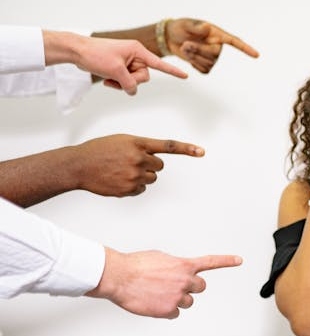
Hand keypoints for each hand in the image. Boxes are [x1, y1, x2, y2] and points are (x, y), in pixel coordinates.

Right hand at [70, 134, 204, 196]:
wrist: (78, 165)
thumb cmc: (99, 151)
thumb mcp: (122, 141)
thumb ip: (141, 147)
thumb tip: (154, 160)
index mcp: (138, 143)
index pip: (168, 146)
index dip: (187, 149)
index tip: (201, 152)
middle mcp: (139, 158)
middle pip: (159, 166)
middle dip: (149, 165)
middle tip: (130, 162)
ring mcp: (134, 175)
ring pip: (151, 178)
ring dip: (141, 176)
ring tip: (121, 171)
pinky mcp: (129, 189)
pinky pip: (141, 189)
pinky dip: (133, 187)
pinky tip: (118, 180)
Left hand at [76, 36, 187, 94]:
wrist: (77, 52)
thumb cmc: (95, 54)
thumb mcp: (115, 71)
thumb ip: (129, 83)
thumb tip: (133, 91)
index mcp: (138, 51)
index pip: (159, 64)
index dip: (173, 72)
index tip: (185, 76)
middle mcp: (135, 56)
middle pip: (144, 77)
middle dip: (131, 81)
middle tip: (117, 78)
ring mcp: (128, 62)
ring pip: (134, 81)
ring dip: (122, 84)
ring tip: (109, 78)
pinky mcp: (120, 68)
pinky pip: (126, 81)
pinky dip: (117, 83)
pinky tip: (107, 80)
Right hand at [86, 248, 241, 318]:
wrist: (119, 276)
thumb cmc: (135, 265)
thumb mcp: (161, 258)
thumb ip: (175, 265)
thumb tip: (176, 272)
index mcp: (184, 265)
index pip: (211, 262)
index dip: (227, 261)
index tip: (239, 260)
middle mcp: (185, 280)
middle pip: (200, 287)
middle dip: (190, 287)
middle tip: (175, 285)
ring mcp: (178, 296)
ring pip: (188, 302)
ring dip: (178, 299)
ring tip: (160, 293)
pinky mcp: (168, 310)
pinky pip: (175, 313)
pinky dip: (167, 310)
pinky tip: (155, 303)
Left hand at [166, 18, 259, 73]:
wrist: (170, 38)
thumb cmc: (180, 28)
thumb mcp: (186, 24)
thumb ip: (197, 27)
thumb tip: (207, 28)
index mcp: (217, 34)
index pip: (234, 42)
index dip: (246, 48)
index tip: (256, 55)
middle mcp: (217, 46)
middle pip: (215, 55)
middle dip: (199, 51)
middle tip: (186, 44)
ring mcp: (212, 57)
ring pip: (208, 64)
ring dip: (194, 58)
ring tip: (185, 48)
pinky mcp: (205, 65)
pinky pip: (204, 71)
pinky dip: (195, 65)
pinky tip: (190, 57)